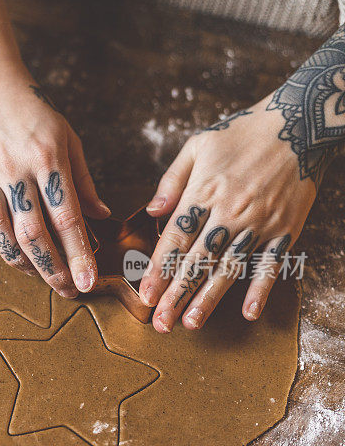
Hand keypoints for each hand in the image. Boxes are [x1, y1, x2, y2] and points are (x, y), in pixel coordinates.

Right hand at [0, 68, 110, 297]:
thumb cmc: (34, 113)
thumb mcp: (68, 138)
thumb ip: (83, 181)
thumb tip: (101, 216)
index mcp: (48, 159)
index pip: (66, 217)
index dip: (78, 254)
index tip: (87, 283)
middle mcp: (15, 170)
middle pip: (32, 232)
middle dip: (51, 268)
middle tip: (65, 289)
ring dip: (16, 259)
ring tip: (34, 270)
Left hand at [139, 95, 316, 331]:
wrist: (300, 121)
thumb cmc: (242, 133)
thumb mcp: (198, 145)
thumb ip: (171, 180)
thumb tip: (151, 211)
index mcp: (202, 193)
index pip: (173, 240)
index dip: (157, 270)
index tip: (144, 295)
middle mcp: (228, 213)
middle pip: (197, 262)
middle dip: (175, 295)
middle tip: (160, 323)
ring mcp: (258, 223)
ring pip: (228, 269)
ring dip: (208, 299)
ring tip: (190, 324)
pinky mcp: (285, 229)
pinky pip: (271, 264)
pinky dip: (260, 290)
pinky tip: (247, 312)